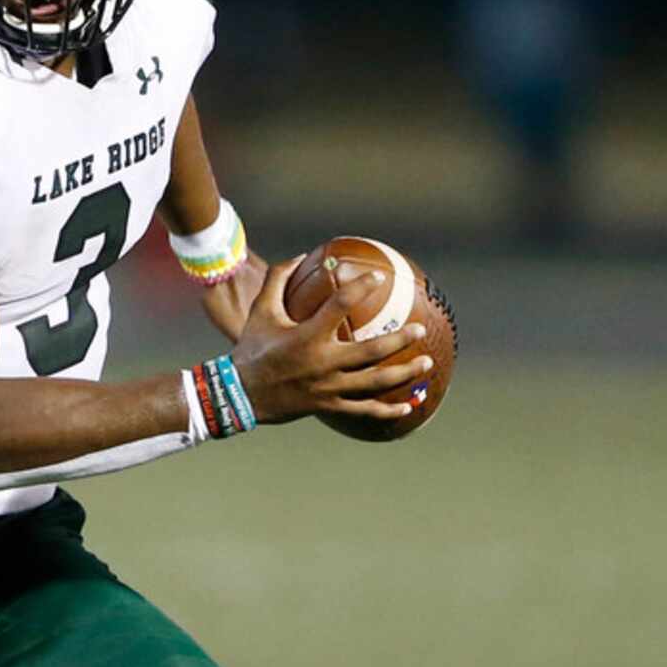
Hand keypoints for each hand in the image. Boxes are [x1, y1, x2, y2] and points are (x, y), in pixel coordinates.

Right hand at [229, 260, 432, 426]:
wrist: (239, 394)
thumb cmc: (251, 349)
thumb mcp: (261, 311)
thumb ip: (277, 280)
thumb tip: (300, 256)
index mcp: (307, 336)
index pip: (342, 306)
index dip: (362, 287)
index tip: (380, 277)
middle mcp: (323, 363)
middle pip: (371, 351)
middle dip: (399, 340)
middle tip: (418, 329)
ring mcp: (328, 388)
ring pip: (374, 383)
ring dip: (403, 374)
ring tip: (427, 362)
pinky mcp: (329, 406)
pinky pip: (364, 410)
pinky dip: (387, 411)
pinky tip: (408, 408)